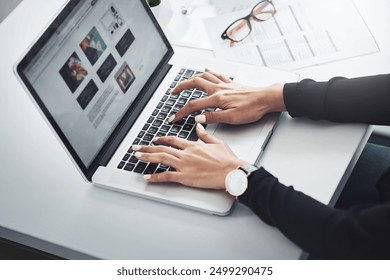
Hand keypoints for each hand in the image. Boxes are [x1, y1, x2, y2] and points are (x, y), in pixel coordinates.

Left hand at [132, 124, 246, 189]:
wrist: (232, 171)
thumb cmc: (227, 160)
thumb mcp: (217, 142)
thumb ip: (205, 135)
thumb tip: (199, 126)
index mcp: (193, 146)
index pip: (173, 140)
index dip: (162, 139)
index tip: (155, 139)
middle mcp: (186, 154)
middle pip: (162, 149)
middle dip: (147, 147)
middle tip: (136, 147)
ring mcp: (184, 165)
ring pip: (161, 159)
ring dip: (147, 157)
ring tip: (137, 157)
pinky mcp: (185, 177)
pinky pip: (166, 176)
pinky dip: (155, 177)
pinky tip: (147, 177)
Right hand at [169, 69, 285, 124]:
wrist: (267, 99)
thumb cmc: (252, 109)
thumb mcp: (232, 118)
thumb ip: (213, 117)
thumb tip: (198, 118)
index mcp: (217, 99)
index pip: (193, 105)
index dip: (181, 112)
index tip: (173, 118)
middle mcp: (219, 89)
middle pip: (194, 83)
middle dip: (181, 87)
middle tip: (173, 92)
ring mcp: (225, 84)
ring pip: (204, 76)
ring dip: (192, 77)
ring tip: (185, 82)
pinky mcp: (231, 83)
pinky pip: (217, 74)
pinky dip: (209, 71)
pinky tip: (206, 69)